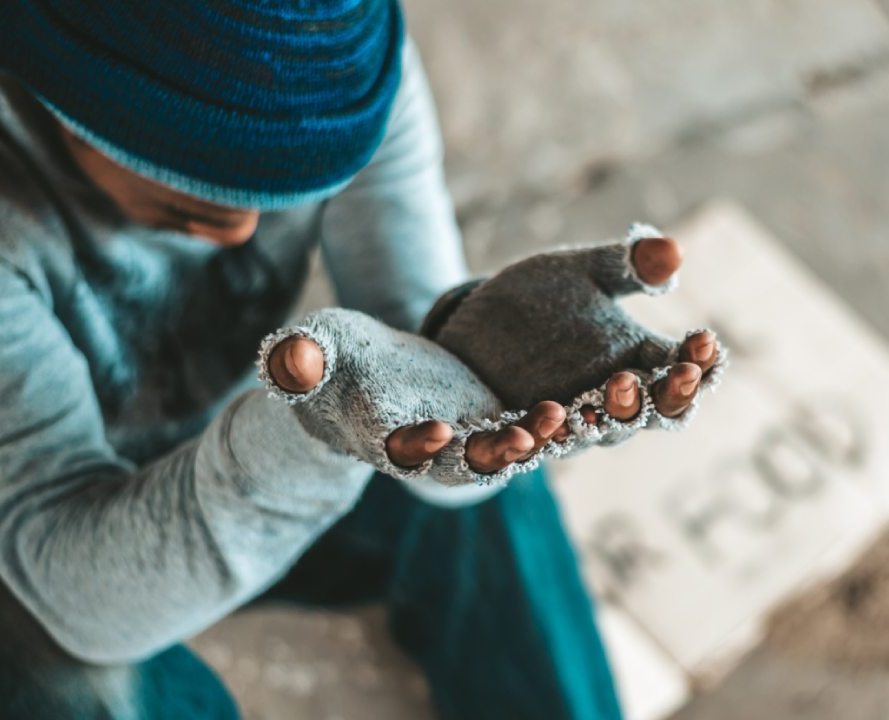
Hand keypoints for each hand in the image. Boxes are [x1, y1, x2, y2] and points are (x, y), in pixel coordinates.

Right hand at [264, 319, 569, 476]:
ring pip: (503, 449)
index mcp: (381, 436)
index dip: (416, 444)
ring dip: (532, 440)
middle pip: (461, 461)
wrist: (364, 371)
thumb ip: (300, 358)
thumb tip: (290, 357)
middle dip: (491, 453)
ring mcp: (466, 438)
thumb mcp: (315, 347)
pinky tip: (580, 403)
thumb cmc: (331, 357)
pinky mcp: (494, 419)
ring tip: (559, 416)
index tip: (435, 429)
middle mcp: (429, 450)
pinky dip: (549, 423)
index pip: (398, 449)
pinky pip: (526, 428)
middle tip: (521, 439)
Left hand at [427, 223, 726, 454]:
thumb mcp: (580, 272)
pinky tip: (519, 435)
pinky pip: (513, 453)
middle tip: (654, 375)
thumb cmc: (540, 302)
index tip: (703, 339)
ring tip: (594, 397)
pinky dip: (517, 445)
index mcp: (633, 365)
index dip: (697, 363)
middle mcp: (603, 404)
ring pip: (586, 437)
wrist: (471, 329)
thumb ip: (626, 264)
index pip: (680, 375)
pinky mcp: (504, 438)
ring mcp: (557, 426)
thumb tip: (673, 250)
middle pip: (643, 415)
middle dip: (652, 398)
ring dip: (593, 422)